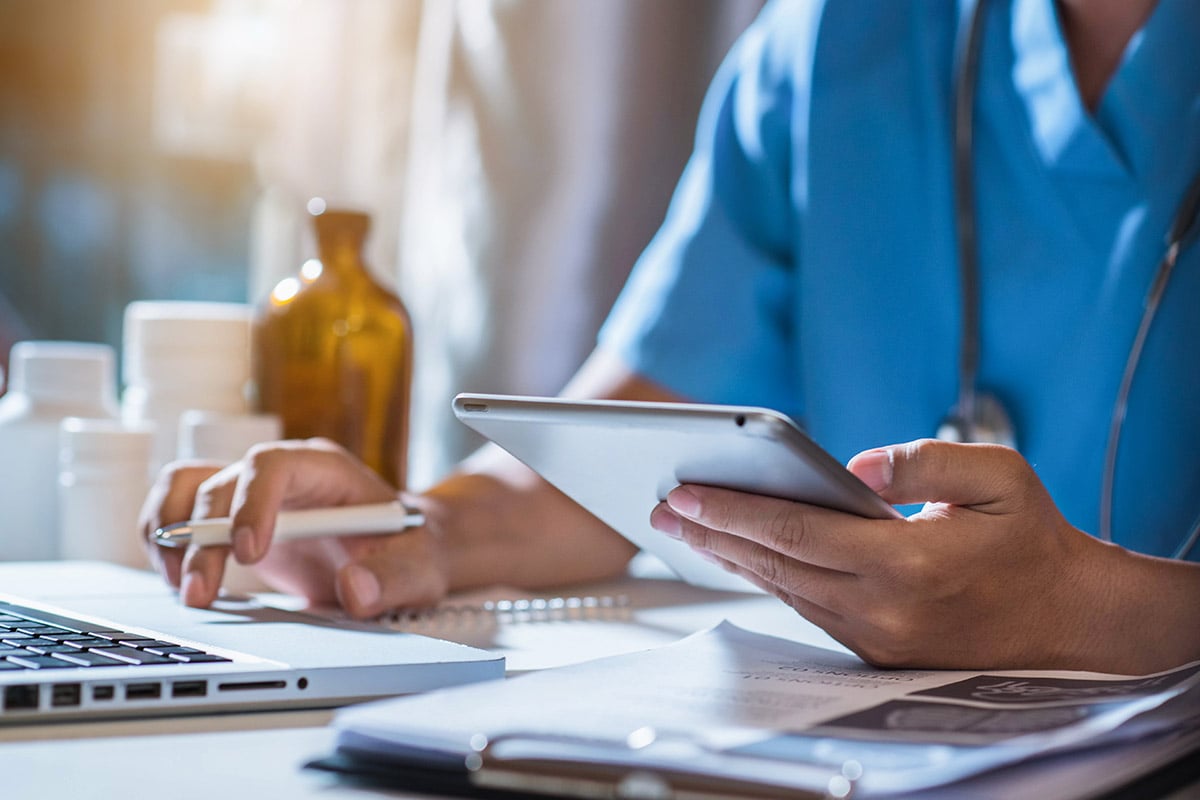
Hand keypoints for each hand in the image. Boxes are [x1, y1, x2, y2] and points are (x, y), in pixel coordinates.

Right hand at [139, 438, 449, 617]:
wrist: (401, 550)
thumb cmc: (410, 548)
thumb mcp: (420, 565)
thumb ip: (395, 577)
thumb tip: (355, 589)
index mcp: (326, 469)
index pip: (273, 465)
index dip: (252, 503)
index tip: (248, 554)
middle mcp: (280, 472)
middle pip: (219, 484)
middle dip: (201, 541)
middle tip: (201, 595)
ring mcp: (249, 492)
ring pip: (182, 487)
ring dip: (168, 536)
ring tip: (183, 589)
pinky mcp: (230, 517)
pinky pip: (177, 511)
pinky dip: (165, 545)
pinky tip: (182, 584)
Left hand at [649, 439, 1121, 670]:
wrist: (1068, 620)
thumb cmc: (1032, 541)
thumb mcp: (1000, 476)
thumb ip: (925, 460)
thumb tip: (855, 466)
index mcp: (905, 564)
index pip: (795, 534)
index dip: (731, 512)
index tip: (683, 493)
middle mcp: (881, 608)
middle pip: (773, 565)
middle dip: (710, 534)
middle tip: (661, 507)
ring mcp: (875, 636)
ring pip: (783, 590)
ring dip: (730, 558)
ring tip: (686, 528)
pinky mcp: (875, 649)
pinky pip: (806, 607)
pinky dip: (767, 578)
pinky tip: (742, 555)